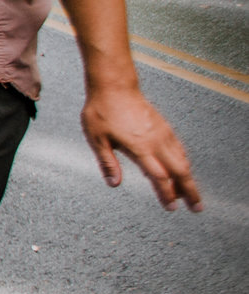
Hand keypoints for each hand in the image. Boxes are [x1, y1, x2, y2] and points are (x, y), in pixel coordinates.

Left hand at [81, 82, 199, 210]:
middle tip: (196, 207)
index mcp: (140, 147)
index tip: (171, 207)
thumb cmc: (102, 110)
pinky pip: (179, 149)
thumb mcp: (97, 139)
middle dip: (190, 191)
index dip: (166, 194)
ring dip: (188, 178)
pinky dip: (183, 163)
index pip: (159, 177)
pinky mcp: (164, 127)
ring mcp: (163, 133)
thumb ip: (107, 163)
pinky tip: (181, 169)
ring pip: (182, 160)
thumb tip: (114, 183)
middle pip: (180, 171)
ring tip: (188, 194)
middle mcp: (156, 141)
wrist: (114, 86)